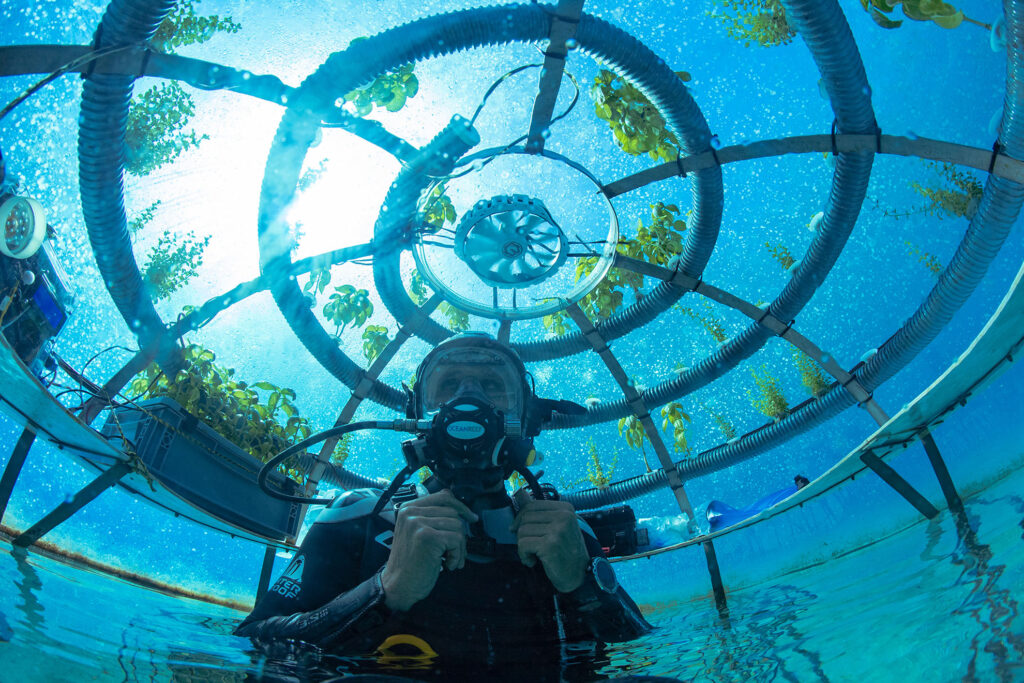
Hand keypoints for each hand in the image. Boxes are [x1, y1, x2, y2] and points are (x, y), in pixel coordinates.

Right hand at [381, 490, 477, 611]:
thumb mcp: (417, 533)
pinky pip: (457, 540)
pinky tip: (447, 565)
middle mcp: (411, 512)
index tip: (471, 518)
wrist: (398, 586)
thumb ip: (432, 518)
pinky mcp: (427, 537)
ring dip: (459, 548)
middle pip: (453, 513)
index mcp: (408, 508)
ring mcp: (418, 523)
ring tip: (449, 561)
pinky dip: (457, 555)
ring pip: (457, 526)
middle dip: (460, 535)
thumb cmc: (411, 563)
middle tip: (455, 553)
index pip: (442, 496)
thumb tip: (459, 507)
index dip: (460, 506)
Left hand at [512, 499, 587, 592]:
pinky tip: (532, 561)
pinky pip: (523, 544)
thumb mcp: (556, 527)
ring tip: (534, 555)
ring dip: (523, 546)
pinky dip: (523, 555)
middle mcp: (563, 517)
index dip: (521, 518)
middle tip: (531, 546)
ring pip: (522, 531)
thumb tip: (518, 492)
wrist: (578, 576)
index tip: (521, 531)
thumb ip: (538, 511)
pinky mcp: (550, 545)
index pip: (532, 505)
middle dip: (522, 534)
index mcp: (566, 509)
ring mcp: (557, 530)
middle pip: (525, 517)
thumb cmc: (565, 551)